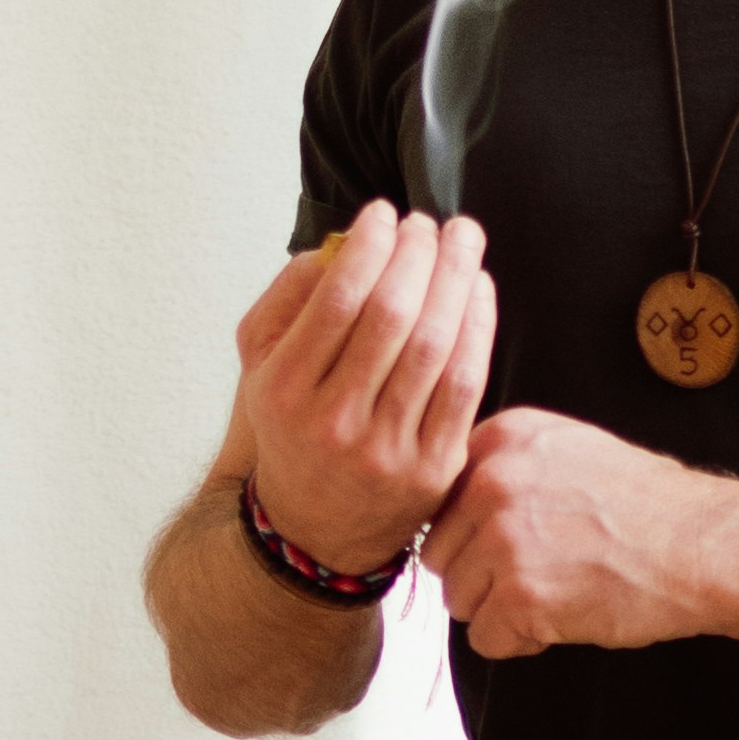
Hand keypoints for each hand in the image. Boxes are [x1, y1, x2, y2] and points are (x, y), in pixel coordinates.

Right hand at [232, 203, 496, 574]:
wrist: (314, 526)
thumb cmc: (292, 425)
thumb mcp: (260, 364)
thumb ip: (288, 298)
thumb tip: (343, 245)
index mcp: (282, 390)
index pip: (336, 299)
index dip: (370, 246)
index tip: (385, 213)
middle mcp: (331, 422)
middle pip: (390, 316)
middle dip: (418, 254)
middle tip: (430, 222)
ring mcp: (384, 450)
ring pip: (433, 345)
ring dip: (455, 279)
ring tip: (462, 239)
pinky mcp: (430, 468)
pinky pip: (464, 384)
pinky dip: (478, 327)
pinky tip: (479, 289)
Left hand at [424, 408, 738, 657]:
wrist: (703, 545)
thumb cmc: (649, 507)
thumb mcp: (571, 449)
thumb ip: (509, 465)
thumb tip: (460, 504)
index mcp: (504, 438)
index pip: (443, 499)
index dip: (473, 532)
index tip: (511, 542)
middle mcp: (493, 480)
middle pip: (441, 552)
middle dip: (481, 575)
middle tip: (540, 576)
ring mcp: (503, 537)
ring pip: (458, 598)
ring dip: (499, 610)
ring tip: (555, 595)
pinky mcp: (519, 594)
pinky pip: (485, 638)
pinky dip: (519, 641)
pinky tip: (561, 619)